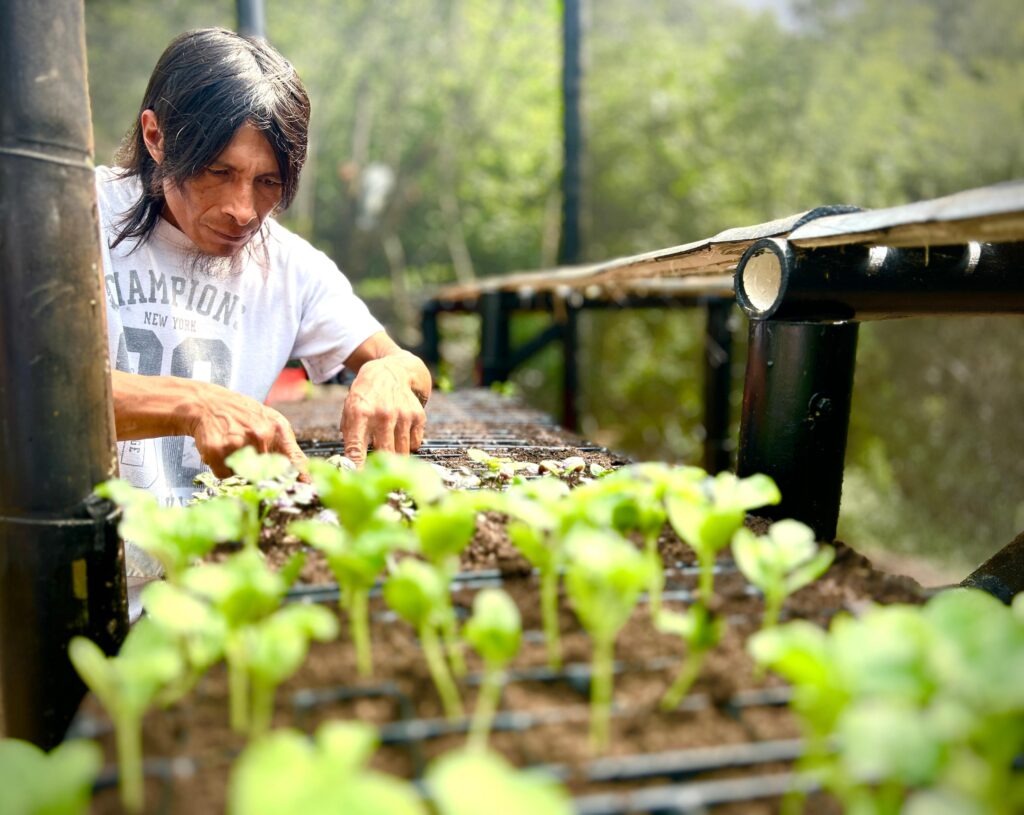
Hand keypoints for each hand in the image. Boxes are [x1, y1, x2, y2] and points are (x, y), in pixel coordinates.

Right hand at [110, 371, 307, 478]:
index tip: (307, 491)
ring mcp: (238, 442)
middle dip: (258, 472)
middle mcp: (261, 434)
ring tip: (231, 448)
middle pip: (267, 474)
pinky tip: (219, 449)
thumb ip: (288, 450)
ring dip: (236, 468)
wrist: (206, 403)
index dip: (301, 479)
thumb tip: (306, 479)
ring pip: (243, 475)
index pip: (296, 461)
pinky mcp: (217, 449)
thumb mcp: (270, 423)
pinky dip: (220, 467)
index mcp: (277, 428)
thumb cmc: (239, 415)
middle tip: (247, 455)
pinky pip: (224, 474)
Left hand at [341, 351, 428, 465]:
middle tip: (377, 472)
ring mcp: (403, 415)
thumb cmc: (367, 394)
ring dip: (395, 456)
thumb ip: (350, 435)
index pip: (356, 448)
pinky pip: (415, 444)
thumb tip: (350, 464)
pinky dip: (408, 446)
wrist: (391, 371)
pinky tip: (400, 436)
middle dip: (381, 467)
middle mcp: (383, 414)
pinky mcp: (418, 416)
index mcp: (360, 413)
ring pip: (402, 453)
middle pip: (385, 454)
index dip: (356, 468)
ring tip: (388, 448)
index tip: (357, 482)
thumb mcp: (350, 409)